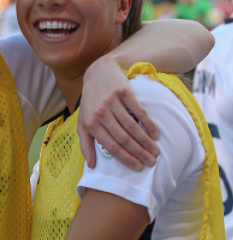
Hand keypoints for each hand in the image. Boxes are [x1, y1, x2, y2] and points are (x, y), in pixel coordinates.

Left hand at [79, 55, 159, 170]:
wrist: (99, 72)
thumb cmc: (91, 102)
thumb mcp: (83, 122)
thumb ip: (85, 144)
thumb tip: (91, 165)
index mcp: (90, 124)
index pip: (110, 146)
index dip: (125, 159)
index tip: (138, 167)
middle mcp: (99, 113)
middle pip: (123, 138)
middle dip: (139, 153)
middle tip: (151, 161)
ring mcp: (111, 101)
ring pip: (132, 127)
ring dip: (145, 141)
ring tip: (155, 151)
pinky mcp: (123, 91)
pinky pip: (139, 111)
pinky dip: (149, 124)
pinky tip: (155, 134)